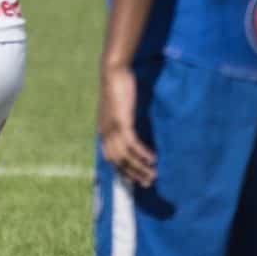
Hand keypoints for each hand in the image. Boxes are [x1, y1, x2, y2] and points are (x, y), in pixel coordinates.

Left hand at [98, 62, 155, 186]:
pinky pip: (132, 144)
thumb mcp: (117, 109)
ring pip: (125, 156)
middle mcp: (105, 132)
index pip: (110, 158)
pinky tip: (153, 159)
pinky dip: (142, 154)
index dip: (122, 171)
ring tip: (153, 175)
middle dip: (133, 174)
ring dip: (140, 168)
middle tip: (148, 183)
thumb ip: (121, 122)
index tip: (135, 180)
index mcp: (103, 131)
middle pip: (117, 161)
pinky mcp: (121, 122)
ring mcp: (112, 128)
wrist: (112, 72)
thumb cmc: (117, 88)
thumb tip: (129, 131)